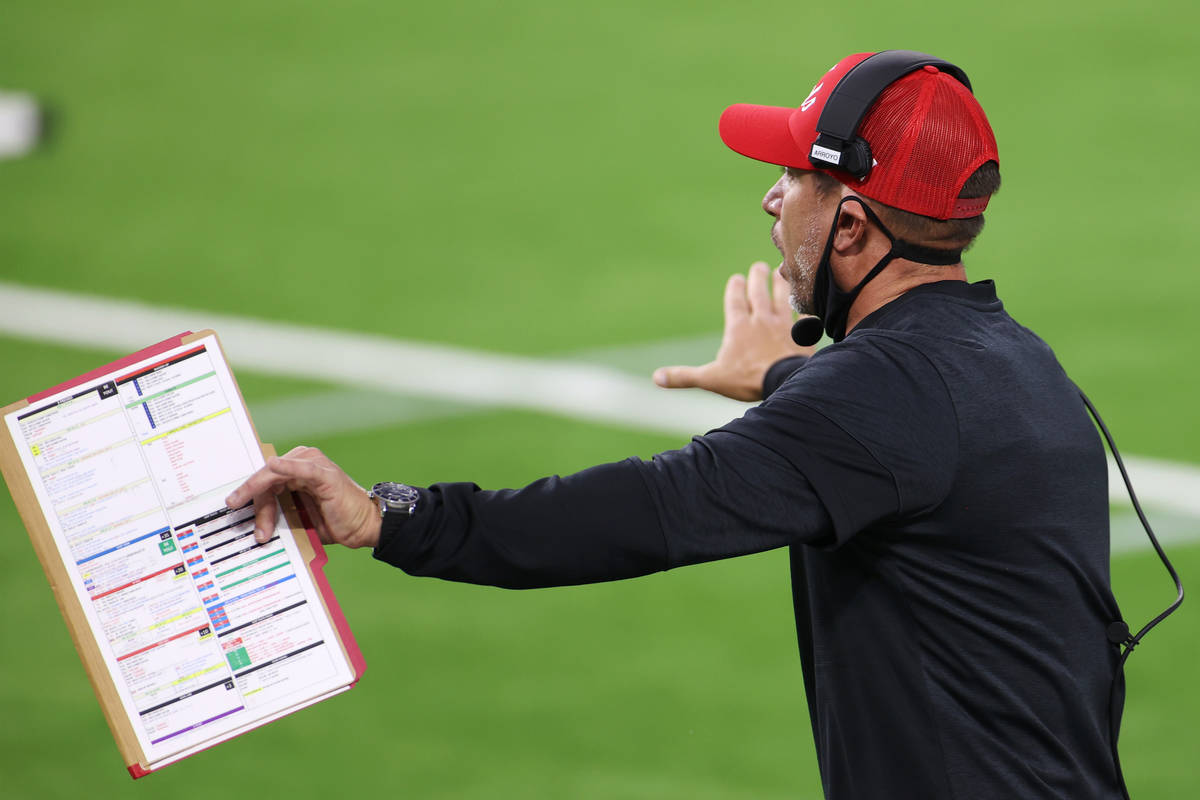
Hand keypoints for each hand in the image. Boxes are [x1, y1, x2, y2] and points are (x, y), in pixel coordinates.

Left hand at [225, 446, 380, 548]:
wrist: (363, 527)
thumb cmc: (335, 521)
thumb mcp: (298, 517)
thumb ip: (278, 511)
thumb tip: (252, 521)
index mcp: (296, 471)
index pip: (265, 479)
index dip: (248, 493)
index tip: (232, 507)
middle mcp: (304, 464)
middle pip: (267, 478)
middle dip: (255, 502)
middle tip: (251, 526)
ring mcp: (315, 467)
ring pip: (277, 475)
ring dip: (263, 494)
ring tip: (257, 517)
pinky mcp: (325, 475)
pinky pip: (302, 469)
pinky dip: (287, 466)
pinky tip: (273, 466)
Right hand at [653, 262, 815, 400]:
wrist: (785, 382)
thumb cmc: (746, 380)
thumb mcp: (711, 379)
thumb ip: (684, 376)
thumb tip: (656, 378)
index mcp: (739, 327)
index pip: (736, 301)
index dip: (736, 289)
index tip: (737, 278)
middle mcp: (762, 320)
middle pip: (760, 293)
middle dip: (758, 278)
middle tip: (759, 266)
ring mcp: (785, 326)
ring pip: (783, 299)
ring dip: (782, 285)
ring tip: (781, 274)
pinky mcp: (803, 336)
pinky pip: (807, 320)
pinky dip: (808, 312)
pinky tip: (810, 307)